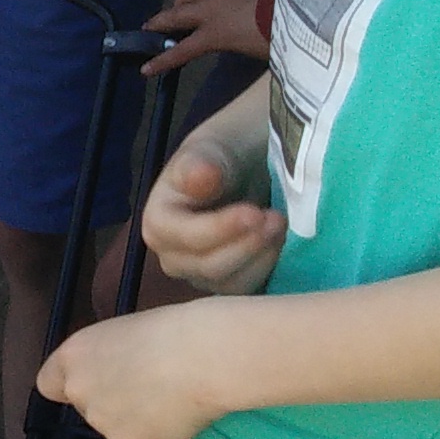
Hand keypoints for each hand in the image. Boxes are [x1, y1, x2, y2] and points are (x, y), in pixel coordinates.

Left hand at [35, 302, 260, 438]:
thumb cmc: (174, 332)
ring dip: (138, 422)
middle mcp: (79, 392)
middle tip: (148, 389)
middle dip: (112, 404)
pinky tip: (180, 416)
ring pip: (117, 430)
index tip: (95, 384)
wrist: (204, 358)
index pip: (49, 384)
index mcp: (74, 356)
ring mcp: (103, 423)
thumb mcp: (124, 334)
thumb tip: (117, 374)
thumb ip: (107, 358)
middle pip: (87, 408)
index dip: (73, 386)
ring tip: (171, 400)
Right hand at [140, 131, 286, 295]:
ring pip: (229, 283)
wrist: (254, 158)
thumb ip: (201, 164)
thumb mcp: (214, 148)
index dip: (220, 229)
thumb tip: (199, 178)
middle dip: (245, 244)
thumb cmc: (229, 149)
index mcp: (158, 221)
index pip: (186, 238)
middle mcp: (173, 254)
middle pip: (207, 266)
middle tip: (277, 218)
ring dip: (260, 257)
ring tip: (281, 225)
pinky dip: (267, 269)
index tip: (254, 212)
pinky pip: (247, 290)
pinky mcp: (229, 282)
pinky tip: (281, 242)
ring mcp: (201, 272)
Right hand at [142, 0, 273, 76]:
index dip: (161, 62)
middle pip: (174, 15)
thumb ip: (229, 43)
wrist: (298, 8)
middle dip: (158, 23)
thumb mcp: (249, 49)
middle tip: (148, 27)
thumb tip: (226, 39)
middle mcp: (209, 8)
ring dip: (181, 2)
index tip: (145, 69)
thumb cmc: (277, 38)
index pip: (180, 51)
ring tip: (180, 6)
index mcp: (213, 34)